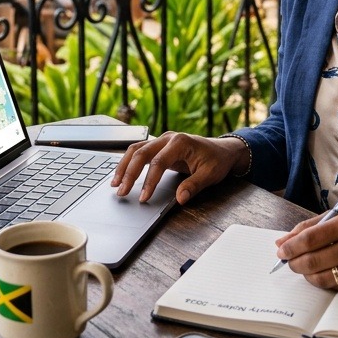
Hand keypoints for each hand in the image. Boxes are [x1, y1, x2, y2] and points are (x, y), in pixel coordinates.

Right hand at [110, 131, 245, 204]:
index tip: (143, 197)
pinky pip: (139, 151)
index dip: (149, 181)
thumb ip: (193, 186)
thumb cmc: (217, 161)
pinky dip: (128, 162)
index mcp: (181, 142)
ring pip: (136, 150)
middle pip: (141, 153)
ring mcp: (162, 140)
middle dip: (129, 173)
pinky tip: (121, 174)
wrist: (223, 150)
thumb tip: (180, 199)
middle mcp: (168, 138)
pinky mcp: (159, 146)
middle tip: (121, 192)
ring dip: (124, 166)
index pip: (159, 162)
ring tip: (115, 184)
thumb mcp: (210, 175)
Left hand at [274, 209, 337, 290]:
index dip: (291, 246)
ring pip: (322, 278)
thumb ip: (313, 226)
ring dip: (306, 274)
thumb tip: (283, 241)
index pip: (311, 238)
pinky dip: (322, 281)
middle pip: (314, 260)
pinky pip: (336, 287)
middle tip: (288, 261)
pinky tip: (320, 273)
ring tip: (303, 267)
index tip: (281, 250)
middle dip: (294, 263)